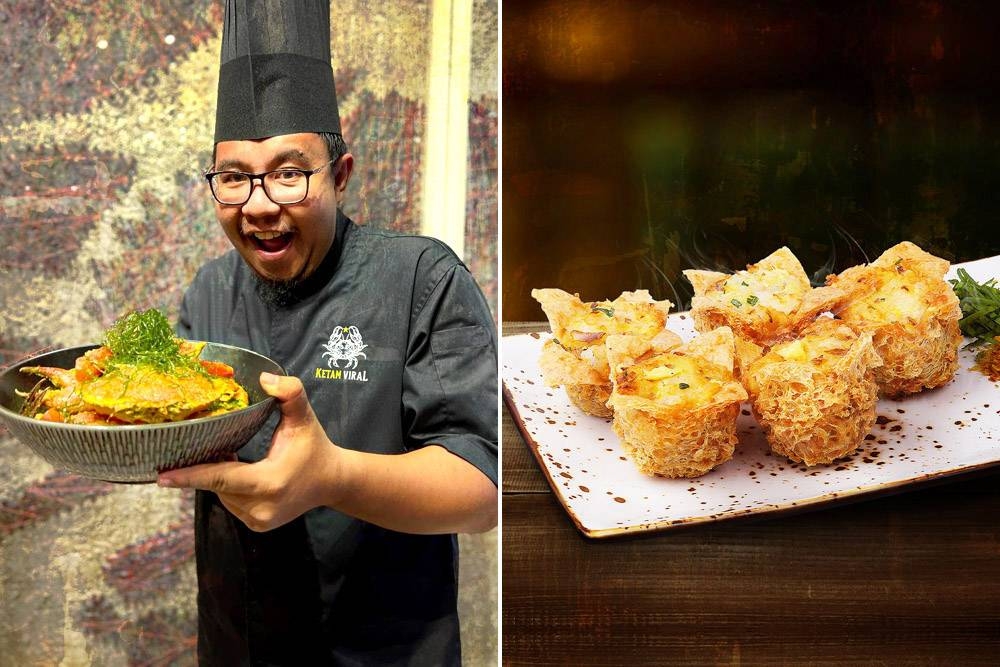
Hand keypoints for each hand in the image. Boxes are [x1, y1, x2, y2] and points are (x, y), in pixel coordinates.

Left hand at [157, 372, 340, 531]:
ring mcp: (260, 520)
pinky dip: (230, 488)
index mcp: (270, 481)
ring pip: (222, 496)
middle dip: (211, 466)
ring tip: (234, 457)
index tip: (161, 476)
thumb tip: (264, 378)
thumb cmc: (314, 447)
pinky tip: (241, 473)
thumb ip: (289, 393)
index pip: (222, 478)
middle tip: (219, 445)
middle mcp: (262, 507)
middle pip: (219, 486)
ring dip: (221, 478)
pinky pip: (231, 503)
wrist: (332, 482)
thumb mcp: (303, 418)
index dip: (191, 476)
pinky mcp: (258, 525)